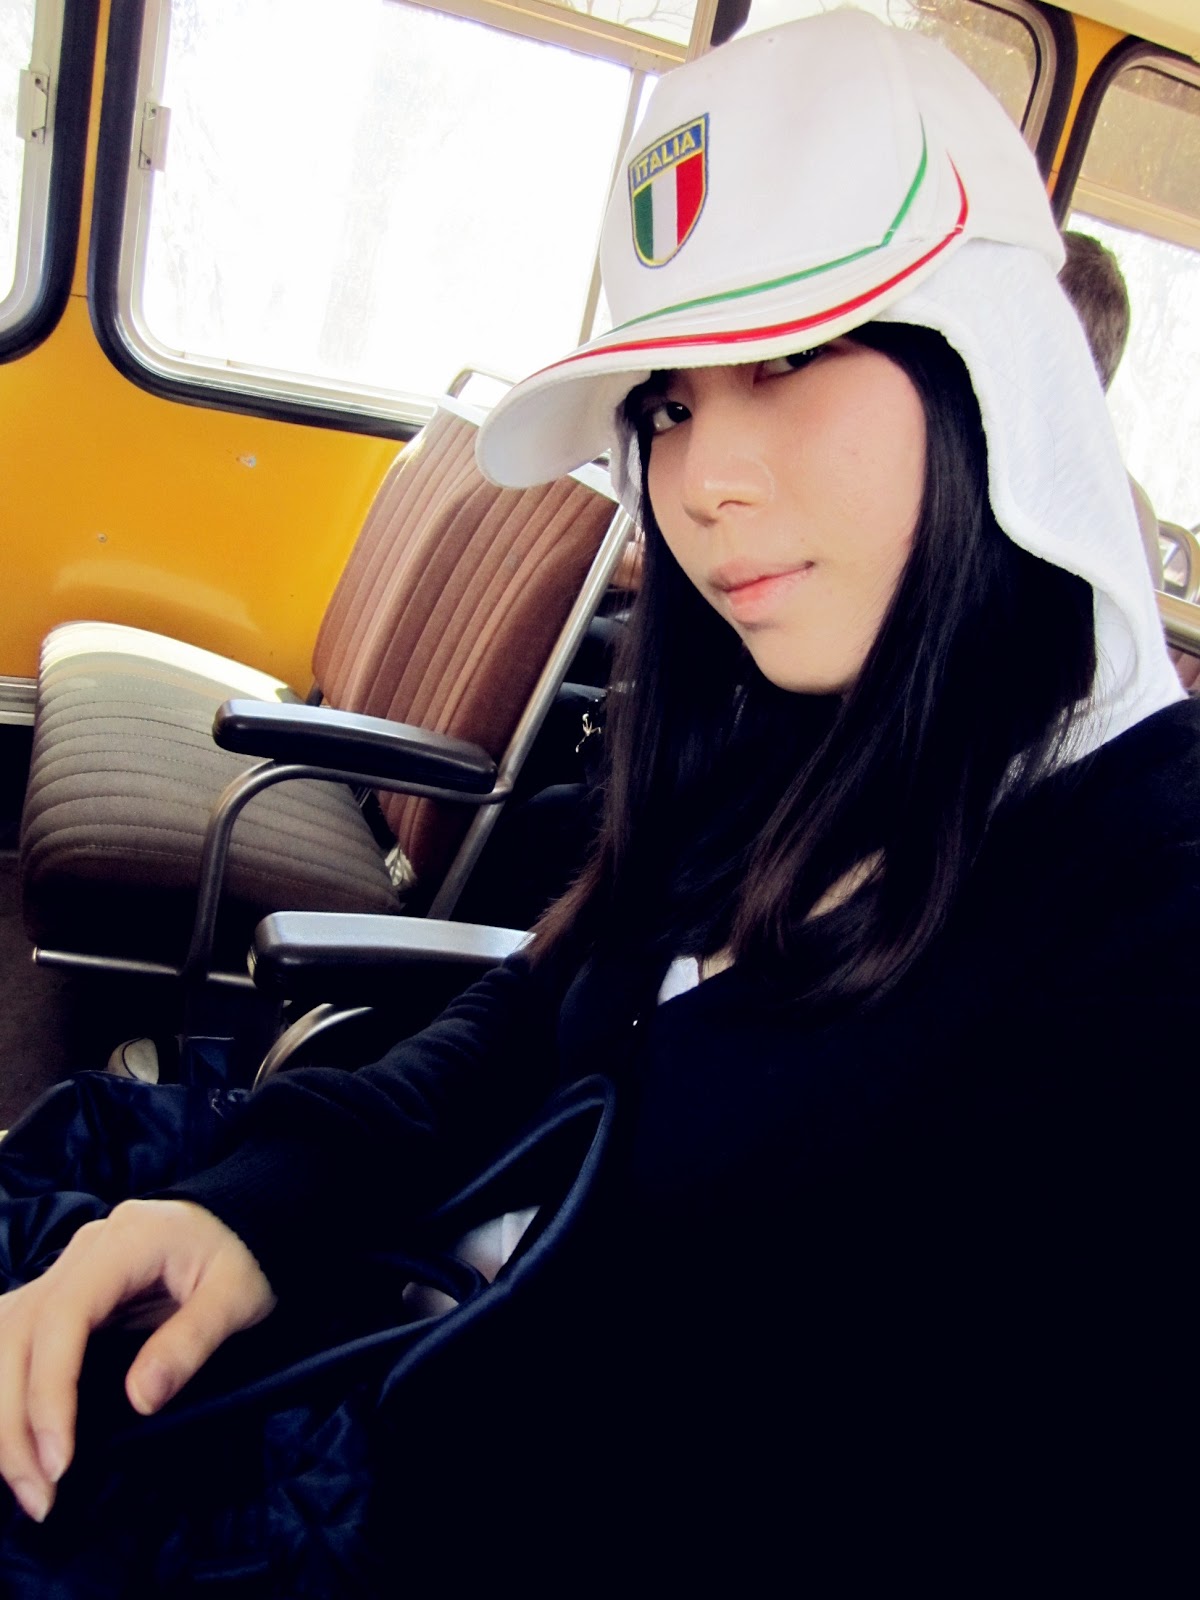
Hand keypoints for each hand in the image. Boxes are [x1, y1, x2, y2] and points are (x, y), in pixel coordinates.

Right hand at [0, 1199, 275, 1522]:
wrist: (241, 1221)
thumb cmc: (242, 1256)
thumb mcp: (237, 1295)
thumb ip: (190, 1342)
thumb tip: (140, 1399)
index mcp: (125, 1241)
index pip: (62, 1316)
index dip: (49, 1391)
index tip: (59, 1459)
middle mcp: (82, 1251)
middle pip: (16, 1334)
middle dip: (14, 1421)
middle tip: (39, 1493)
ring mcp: (66, 1269)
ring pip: (3, 1338)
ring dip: (3, 1412)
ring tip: (24, 1479)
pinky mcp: (61, 1293)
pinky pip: (13, 1338)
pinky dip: (5, 1389)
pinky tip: (13, 1436)